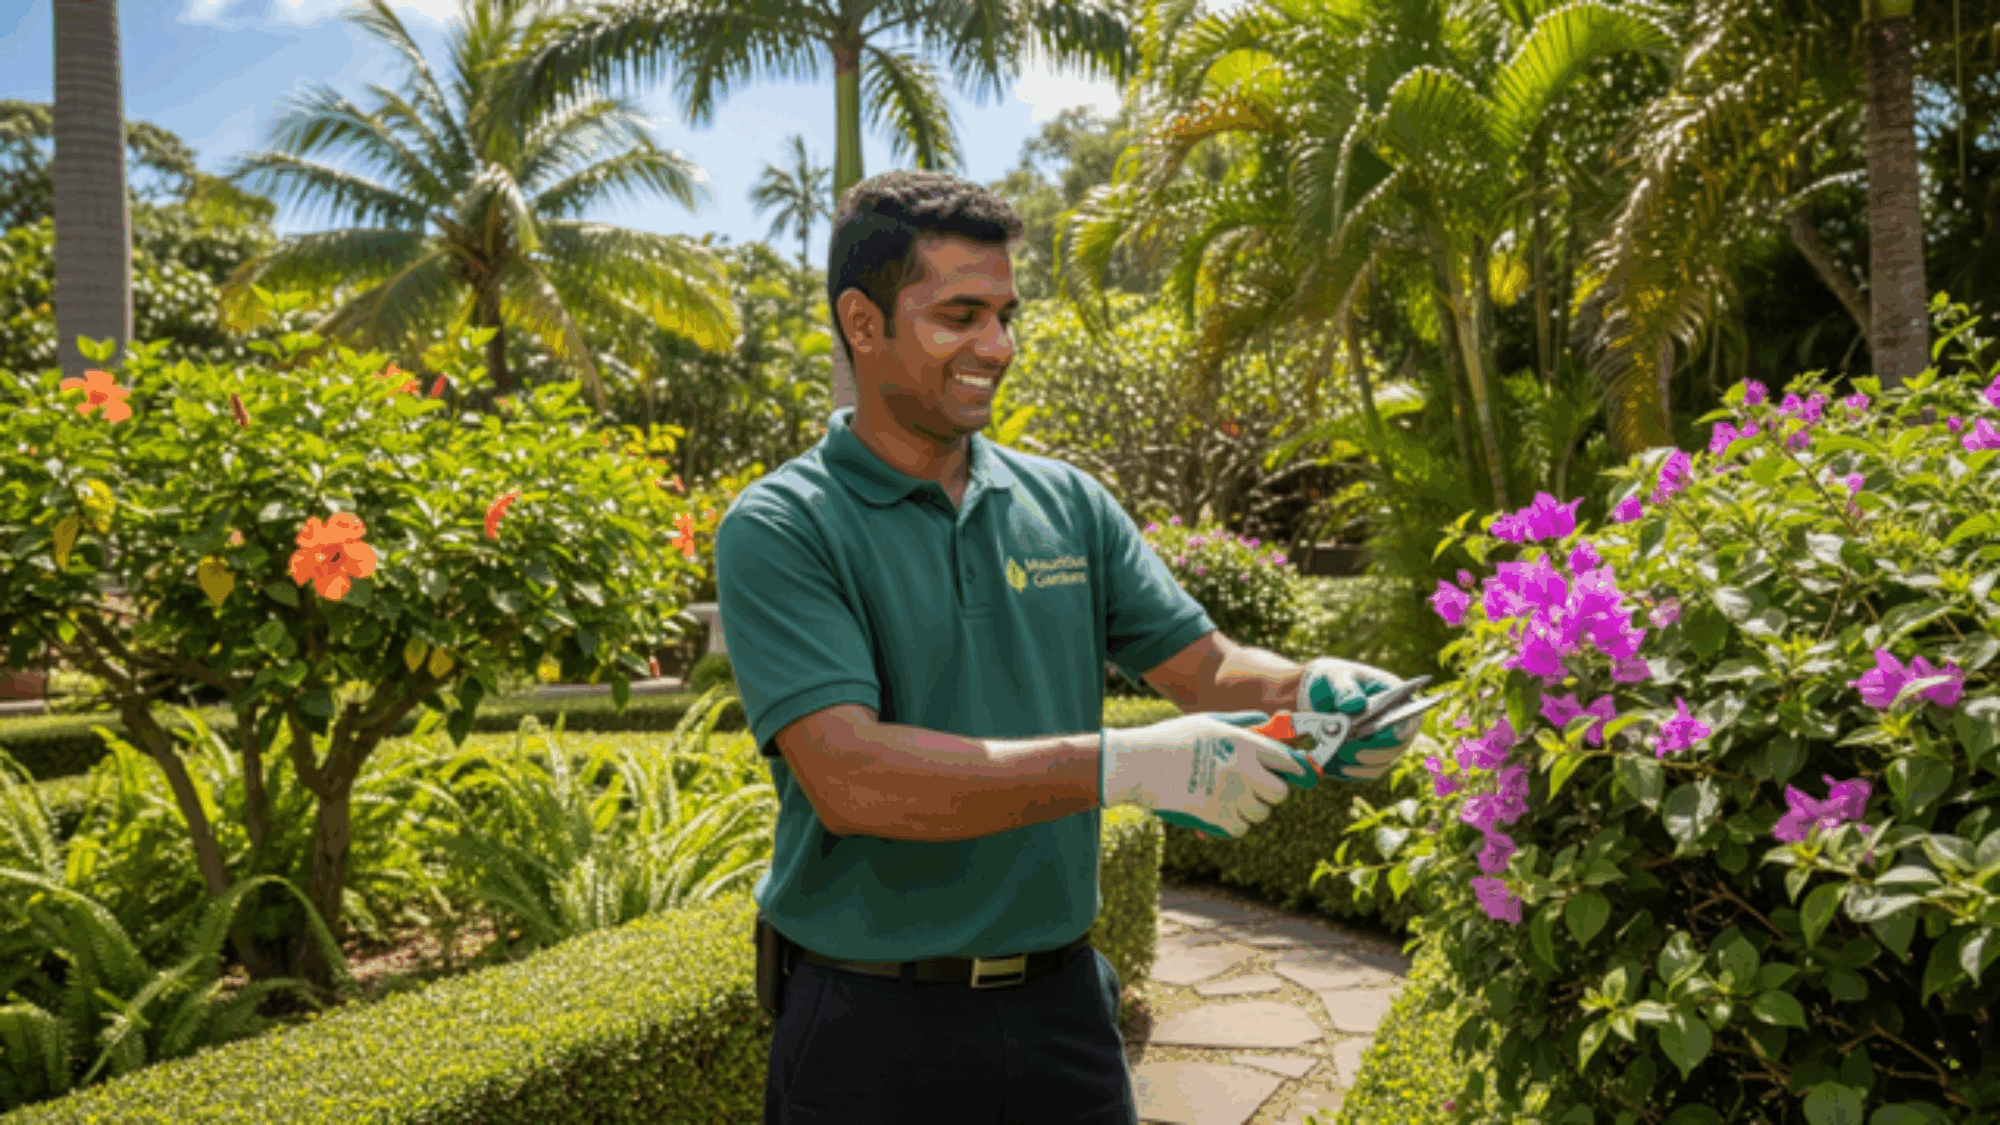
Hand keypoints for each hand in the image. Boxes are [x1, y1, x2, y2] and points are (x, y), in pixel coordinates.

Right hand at [1100, 712, 1313, 837]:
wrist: (1139, 763)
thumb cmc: (1170, 739)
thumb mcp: (1207, 722)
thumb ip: (1240, 722)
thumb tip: (1264, 720)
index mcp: (1243, 742)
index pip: (1287, 760)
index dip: (1297, 770)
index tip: (1299, 776)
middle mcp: (1243, 769)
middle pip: (1279, 793)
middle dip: (1270, 794)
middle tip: (1256, 791)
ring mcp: (1231, 795)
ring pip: (1261, 814)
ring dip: (1251, 811)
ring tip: (1234, 802)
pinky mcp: (1217, 817)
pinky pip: (1241, 829)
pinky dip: (1234, 825)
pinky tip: (1222, 815)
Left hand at [1298, 657, 1421, 781]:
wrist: (1320, 695)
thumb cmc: (1333, 680)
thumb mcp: (1334, 677)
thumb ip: (1344, 689)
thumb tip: (1356, 705)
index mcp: (1397, 696)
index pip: (1412, 714)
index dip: (1407, 726)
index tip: (1395, 733)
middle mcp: (1397, 722)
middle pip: (1398, 745)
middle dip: (1374, 751)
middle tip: (1350, 750)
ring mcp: (1386, 742)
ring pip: (1382, 762)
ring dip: (1359, 763)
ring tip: (1334, 754)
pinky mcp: (1371, 757)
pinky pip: (1367, 771)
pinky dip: (1351, 771)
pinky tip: (1333, 766)